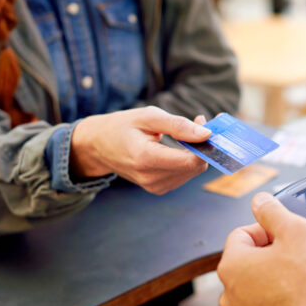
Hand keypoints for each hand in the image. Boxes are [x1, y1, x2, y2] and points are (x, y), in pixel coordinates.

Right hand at [70, 106, 209, 194]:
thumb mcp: (148, 116)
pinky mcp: (158, 189)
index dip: (205, 144)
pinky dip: (186, 161)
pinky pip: (184, 175)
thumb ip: (178, 125)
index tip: (207, 124)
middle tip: (197, 120)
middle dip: (202, 145)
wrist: (98, 146)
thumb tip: (206, 133)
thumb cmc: (123, 126)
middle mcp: (150, 178)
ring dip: (195, 152)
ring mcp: (154, 186)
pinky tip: (177, 148)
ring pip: (192, 172)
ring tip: (182, 133)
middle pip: (195, 167)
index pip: (190, 161)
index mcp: (145, 158)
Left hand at [217, 193, 305, 305]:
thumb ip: (274, 211)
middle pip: (253, 258)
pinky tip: (304, 293)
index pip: (243, 233)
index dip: (269, 228)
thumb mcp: (296, 231)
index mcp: (232, 266)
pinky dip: (283, 297)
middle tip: (305, 249)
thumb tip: (261, 201)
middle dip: (280, 249)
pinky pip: (268, 305)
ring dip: (282, 272)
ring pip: (261, 282)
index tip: (287, 232)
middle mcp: (231, 293)